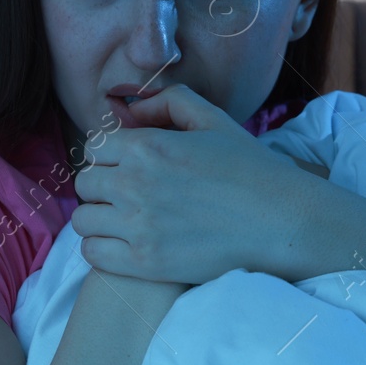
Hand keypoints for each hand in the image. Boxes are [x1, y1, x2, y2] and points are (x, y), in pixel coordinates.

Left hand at [69, 84, 356, 284]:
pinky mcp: (144, 262)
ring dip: (100, 218)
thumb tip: (129, 110)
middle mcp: (134, 184)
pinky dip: (102, 249)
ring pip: (83, 219)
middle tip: (130, 195)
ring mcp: (137, 226)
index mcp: (147, 147)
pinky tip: (126, 243)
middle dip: (104, 186)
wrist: (281, 222)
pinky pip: (93, 253)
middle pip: (85, 183)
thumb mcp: (213, 119)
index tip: (128, 167)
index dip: (110, 156)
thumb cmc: (250, 169)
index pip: (94, 147)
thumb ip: (167, 102)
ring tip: (126, 220)